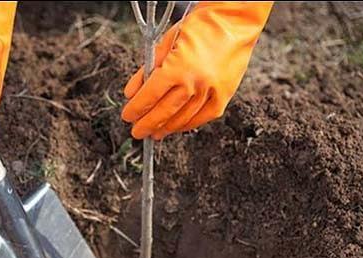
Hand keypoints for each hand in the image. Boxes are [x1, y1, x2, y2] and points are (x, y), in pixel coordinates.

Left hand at [122, 2, 272, 139]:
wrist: (234, 20)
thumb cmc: (199, 26)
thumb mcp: (165, 42)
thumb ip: (147, 69)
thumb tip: (131, 93)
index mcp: (177, 68)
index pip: (150, 96)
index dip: (136, 109)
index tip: (127, 116)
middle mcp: (195, 83)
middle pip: (164, 112)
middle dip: (147, 124)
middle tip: (137, 132)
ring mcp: (211, 91)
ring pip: (183, 118)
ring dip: (166, 128)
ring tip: (155, 132)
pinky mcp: (224, 95)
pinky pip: (203, 117)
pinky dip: (188, 124)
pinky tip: (177, 127)